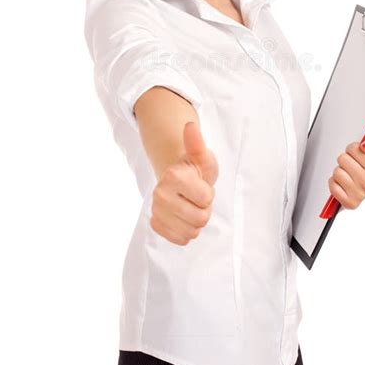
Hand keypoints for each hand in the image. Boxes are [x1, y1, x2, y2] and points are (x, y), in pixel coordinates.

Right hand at [150, 121, 218, 244]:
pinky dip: (186, 230)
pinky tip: (182, 216)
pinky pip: (181, 239)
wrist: (180, 180)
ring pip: (191, 232)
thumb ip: (197, 143)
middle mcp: (159, 194)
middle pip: (200, 219)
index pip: (206, 199)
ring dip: (196, 221)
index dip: (209, 194)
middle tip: (196, 197)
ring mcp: (156, 210)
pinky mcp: (156, 225)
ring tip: (190, 205)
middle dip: (204, 209)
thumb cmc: (196, 169)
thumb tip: (190, 125)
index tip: (200, 184)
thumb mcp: (203, 157)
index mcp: (172, 176)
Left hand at [328, 139, 364, 209]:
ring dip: (340, 173)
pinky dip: (335, 184)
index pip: (353, 148)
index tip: (357, 155)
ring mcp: (359, 194)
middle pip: (342, 159)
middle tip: (351, 167)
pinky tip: (343, 186)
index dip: (353, 150)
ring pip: (336, 172)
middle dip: (345, 161)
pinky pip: (333, 185)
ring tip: (348, 176)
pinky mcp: (349, 203)